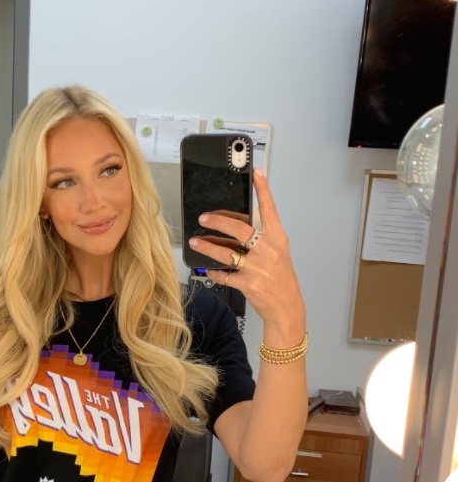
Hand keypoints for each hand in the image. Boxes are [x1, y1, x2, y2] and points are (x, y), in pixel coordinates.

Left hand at [188, 170, 304, 344]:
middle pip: (240, 229)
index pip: (270, 210)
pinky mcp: (248, 284)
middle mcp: (268, 251)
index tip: (256, 173)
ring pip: (226, 253)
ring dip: (207, 247)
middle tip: (204, 218)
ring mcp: (258, 268)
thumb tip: (241, 224)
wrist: (286, 308)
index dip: (263, 190)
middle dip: (218, 221)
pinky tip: (209, 269)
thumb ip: (264, 237)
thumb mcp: (278, 254)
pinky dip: (214, 272)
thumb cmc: (281, 280)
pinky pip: (224, 275)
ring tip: (195, 242)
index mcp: (277, 240)